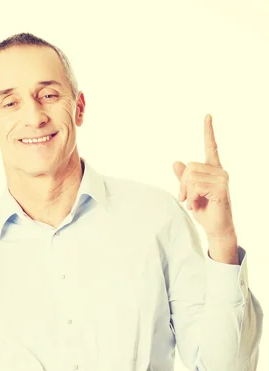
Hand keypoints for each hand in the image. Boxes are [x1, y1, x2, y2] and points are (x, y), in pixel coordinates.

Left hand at [172, 114, 235, 238]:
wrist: (216, 228)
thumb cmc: (205, 211)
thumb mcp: (191, 193)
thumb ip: (184, 178)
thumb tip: (176, 162)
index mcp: (213, 169)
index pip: (211, 147)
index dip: (208, 131)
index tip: (207, 115)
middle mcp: (220, 171)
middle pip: (190, 167)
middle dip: (182, 184)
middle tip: (186, 199)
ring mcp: (222, 178)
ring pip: (191, 177)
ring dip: (188, 193)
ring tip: (194, 203)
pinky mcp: (221, 187)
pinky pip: (196, 186)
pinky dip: (193, 198)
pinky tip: (198, 205)